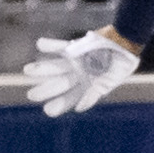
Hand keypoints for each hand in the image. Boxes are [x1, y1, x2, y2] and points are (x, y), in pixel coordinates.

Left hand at [24, 27, 139, 115]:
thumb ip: (96, 93)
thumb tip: (79, 108)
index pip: (71, 98)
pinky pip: (59, 47)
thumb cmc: (122, 63)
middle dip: (45, 90)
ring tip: (27, 70)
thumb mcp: (112, 80)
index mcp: (88, 86)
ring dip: (42, 69)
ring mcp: (75, 61)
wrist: (126, 42)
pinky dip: (49, 45)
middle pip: (59, 84)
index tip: (48, 110)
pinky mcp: (75, 47)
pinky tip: (39, 45)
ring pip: (55, 67)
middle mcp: (78, 75)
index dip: (60, 104)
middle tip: (31, 95)